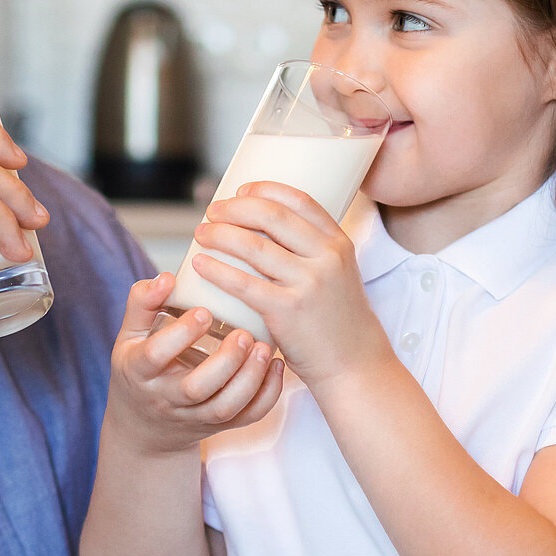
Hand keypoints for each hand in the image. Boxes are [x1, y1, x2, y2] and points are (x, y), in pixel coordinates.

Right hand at [104, 271, 284, 456]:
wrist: (144, 425)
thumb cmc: (138, 368)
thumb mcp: (129, 335)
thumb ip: (142, 303)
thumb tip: (168, 277)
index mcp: (139, 371)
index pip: (155, 356)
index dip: (179, 335)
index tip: (204, 311)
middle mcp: (166, 398)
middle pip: (195, 389)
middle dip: (224, 363)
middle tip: (243, 333)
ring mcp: (194, 416)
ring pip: (224, 407)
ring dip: (249, 380)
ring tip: (264, 348)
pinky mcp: (217, 425)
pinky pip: (246, 417)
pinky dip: (266, 395)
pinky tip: (276, 366)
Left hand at [188, 182, 389, 384]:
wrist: (354, 365)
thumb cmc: (338, 321)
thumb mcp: (338, 275)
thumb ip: (311, 252)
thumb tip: (262, 230)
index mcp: (339, 244)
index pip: (300, 201)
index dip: (266, 190)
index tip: (241, 191)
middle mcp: (326, 258)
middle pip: (272, 217)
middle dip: (235, 209)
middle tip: (212, 211)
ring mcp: (308, 284)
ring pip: (254, 247)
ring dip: (220, 235)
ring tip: (200, 234)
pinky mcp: (287, 311)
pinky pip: (244, 283)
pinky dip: (218, 270)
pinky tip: (201, 264)